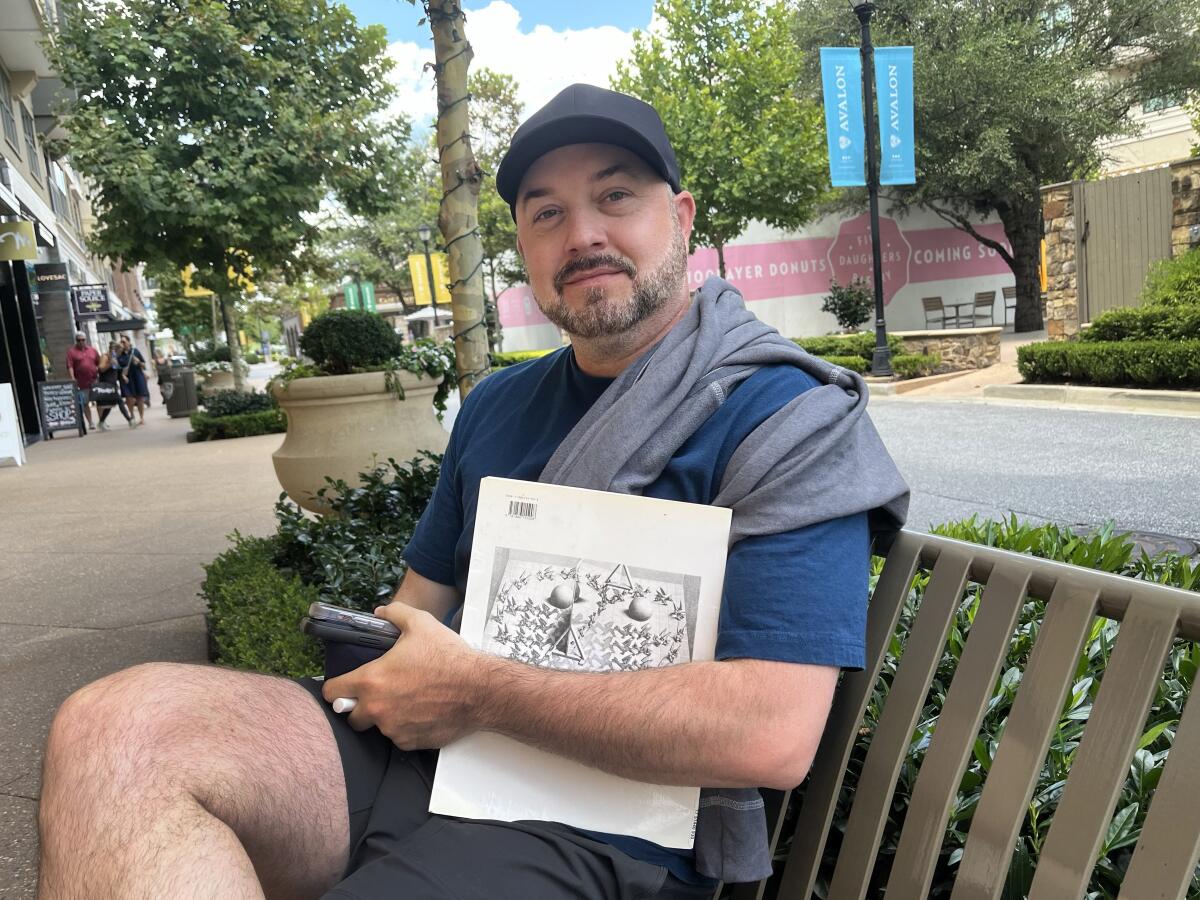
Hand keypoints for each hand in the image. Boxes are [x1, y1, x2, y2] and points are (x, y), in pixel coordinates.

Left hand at [322, 602, 486, 748]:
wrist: (480, 689)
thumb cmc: (450, 657)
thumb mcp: (421, 624)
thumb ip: (395, 613)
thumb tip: (381, 612)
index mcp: (372, 680)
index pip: (332, 692)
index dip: (336, 687)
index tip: (344, 686)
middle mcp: (378, 709)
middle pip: (352, 717)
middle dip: (361, 706)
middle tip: (379, 694)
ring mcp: (394, 729)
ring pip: (378, 727)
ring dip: (386, 717)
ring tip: (408, 700)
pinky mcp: (411, 742)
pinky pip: (399, 737)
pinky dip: (405, 728)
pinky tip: (421, 711)